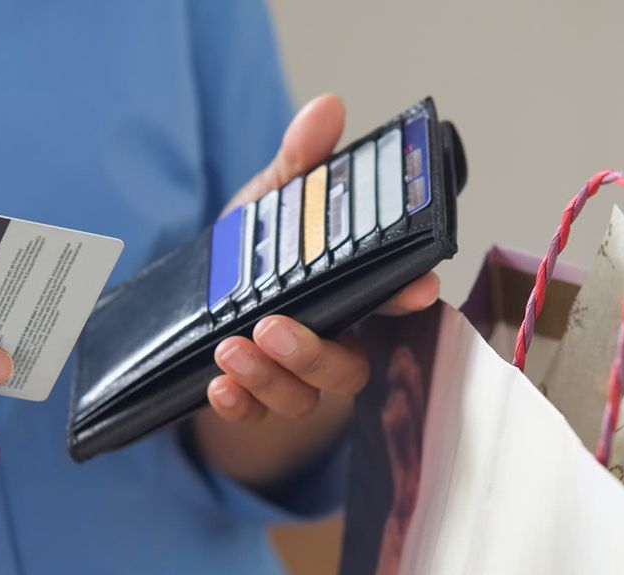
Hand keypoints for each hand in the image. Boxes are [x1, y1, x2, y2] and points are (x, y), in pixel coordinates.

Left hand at [207, 94, 439, 421]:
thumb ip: (298, 163)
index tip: (419, 287)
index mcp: (346, 293)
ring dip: (271, 378)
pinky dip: (240, 406)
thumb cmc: (253, 260)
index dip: (407, 294)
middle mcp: (331, 341)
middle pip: (349, 367)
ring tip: (231, 347)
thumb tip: (327, 107)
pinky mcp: (256, 402)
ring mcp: (295, 379)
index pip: (388, 297)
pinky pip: (258, 418)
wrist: (204, 314)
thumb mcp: (269, 206)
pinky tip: (218, 385)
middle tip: (275, 326)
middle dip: (316, 353)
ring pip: (305, 399)